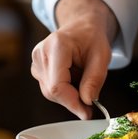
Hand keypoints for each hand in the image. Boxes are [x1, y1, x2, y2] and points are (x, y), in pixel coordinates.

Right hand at [30, 0, 117, 119]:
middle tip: (91, 98)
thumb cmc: (91, 38)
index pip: (58, 85)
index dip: (72, 102)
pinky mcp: (36, 67)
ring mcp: (36, 60)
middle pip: (52, 90)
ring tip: (82, 76)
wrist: (81, 26)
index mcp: (57, 46)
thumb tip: (87, 101)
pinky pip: (48, 88)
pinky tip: (73, 77)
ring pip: (50, 92)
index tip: (87, 112)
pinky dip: (64, 89)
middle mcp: (41, 52)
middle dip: (73, 99)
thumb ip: (95, 79)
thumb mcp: (102, 56)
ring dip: (69, 93)